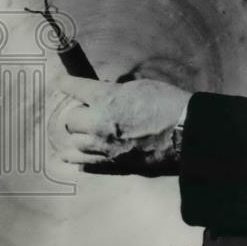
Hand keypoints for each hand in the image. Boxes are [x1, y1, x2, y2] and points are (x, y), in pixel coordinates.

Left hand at [57, 76, 190, 174]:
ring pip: (74, 143)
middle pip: (70, 120)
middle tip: (84, 111)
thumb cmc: (168, 105)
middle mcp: (99, 123)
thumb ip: (117, 91)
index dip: (65, 83)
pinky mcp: (113, 163)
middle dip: (76, 114)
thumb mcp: (141, 86)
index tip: (61, 82)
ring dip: (78, 136)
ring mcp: (104, 146)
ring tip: (82, 133)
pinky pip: (85, 162)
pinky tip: (70, 156)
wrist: (185, 132)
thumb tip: (107, 93)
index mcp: (106, 98)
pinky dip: (77, 158)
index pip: (73, 87)